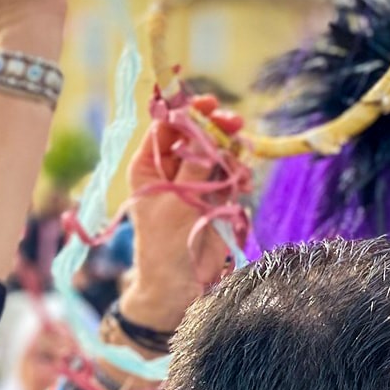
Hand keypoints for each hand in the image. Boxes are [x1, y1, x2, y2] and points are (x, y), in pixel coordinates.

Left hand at [120, 94, 244, 332]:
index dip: (186, 112)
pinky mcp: (217, 196)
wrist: (180, 285)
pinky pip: (231, 173)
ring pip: (217, 151)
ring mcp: (196, 181)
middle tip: (234, 125)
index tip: (208, 105)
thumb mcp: (178, 201)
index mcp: (148, 166)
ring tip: (237, 169)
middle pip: (196, 134)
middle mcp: (172, 169)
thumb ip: (194, 166)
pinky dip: (238, 174)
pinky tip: (241, 186)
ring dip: (230, 153)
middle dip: (215, 129)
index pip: (167, 127)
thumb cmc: (166, 244)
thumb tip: (205, 131)